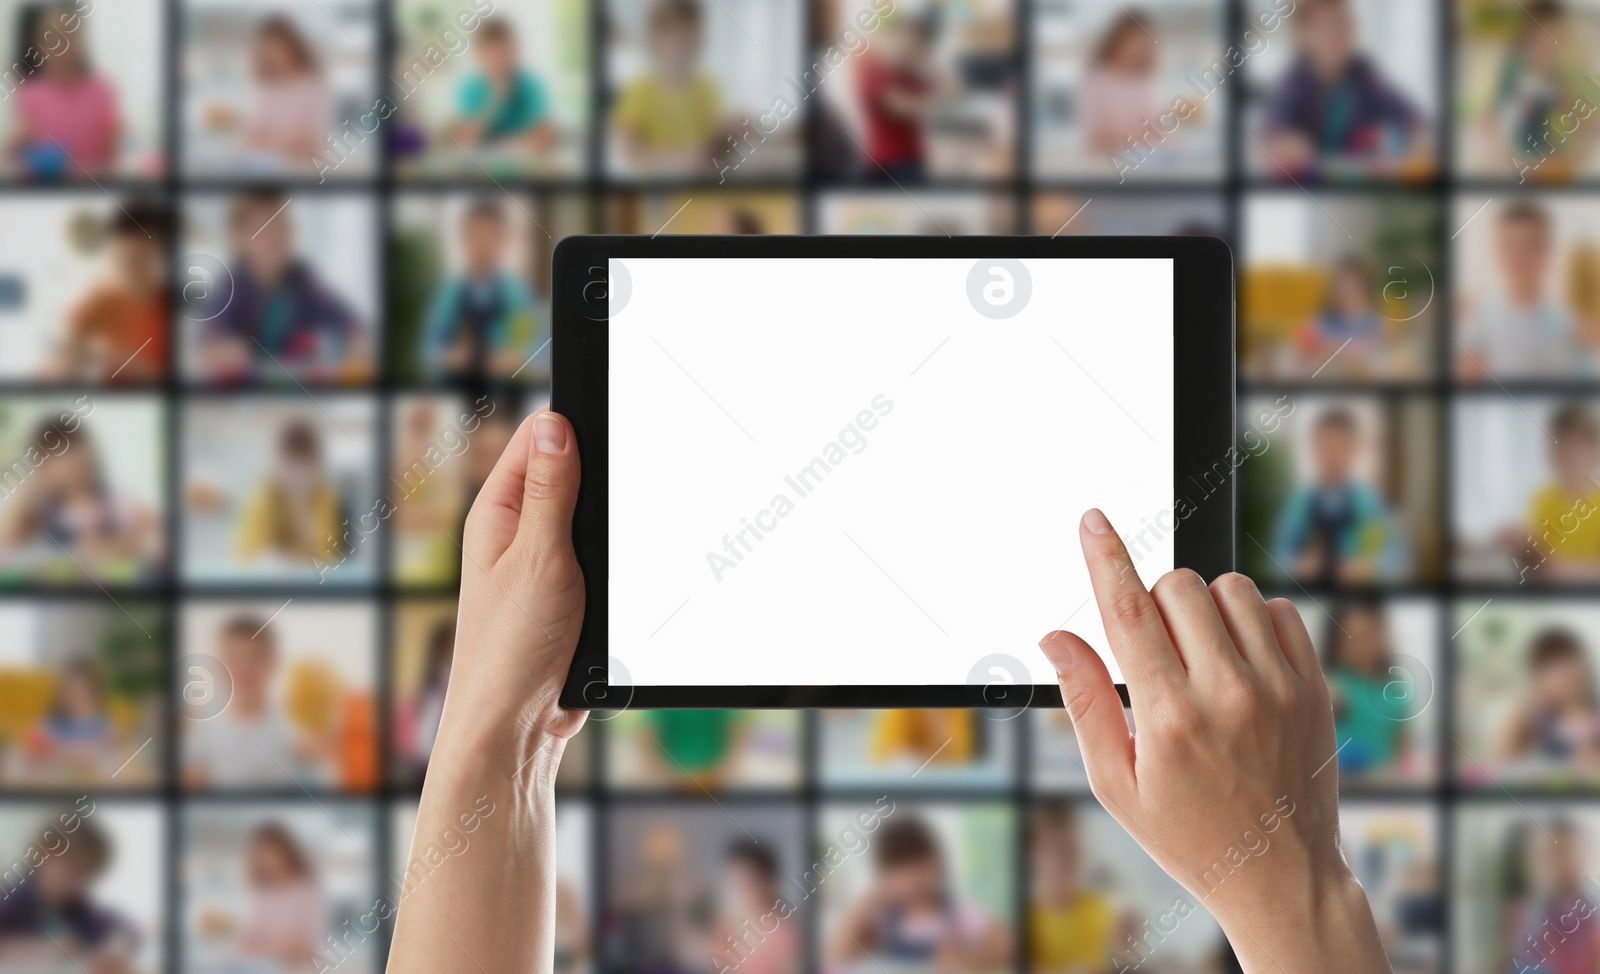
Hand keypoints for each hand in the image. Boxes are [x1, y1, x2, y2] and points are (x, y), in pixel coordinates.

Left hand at [387, 409, 584, 972]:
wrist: (516, 728)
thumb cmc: (512, 649)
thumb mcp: (538, 558)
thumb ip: (550, 492)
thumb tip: (555, 425)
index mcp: (496, 512)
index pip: (537, 438)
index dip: (575, 422)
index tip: (619, 411)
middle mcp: (514, 532)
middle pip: (569, 474)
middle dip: (604, 476)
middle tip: (635, 483)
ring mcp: (541, 563)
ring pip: (591, 519)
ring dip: (613, 526)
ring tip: (627, 540)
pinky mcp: (566, 595)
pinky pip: (600, 560)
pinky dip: (617, 563)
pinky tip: (630, 574)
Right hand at [1037, 509, 1388, 973]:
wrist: (1280, 876)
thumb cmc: (1189, 835)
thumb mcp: (1116, 784)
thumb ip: (1085, 703)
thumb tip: (1056, 638)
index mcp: (1168, 718)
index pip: (1128, 612)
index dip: (1105, 558)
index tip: (1093, 522)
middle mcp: (1227, 694)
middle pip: (1179, 588)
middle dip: (1154, 601)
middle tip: (1153, 649)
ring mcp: (1278, 688)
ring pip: (1232, 589)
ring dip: (1203, 607)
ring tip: (1197, 654)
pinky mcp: (1313, 688)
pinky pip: (1280, 610)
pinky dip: (1252, 619)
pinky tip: (1238, 660)